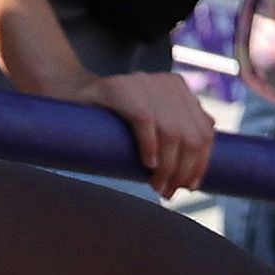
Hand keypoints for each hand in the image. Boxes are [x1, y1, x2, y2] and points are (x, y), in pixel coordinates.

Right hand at [88, 68, 216, 198]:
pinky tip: (147, 164)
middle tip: (168, 192)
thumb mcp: (151, 117)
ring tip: (156, 186)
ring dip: (167, 167)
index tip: (190, 187)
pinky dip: (150, 146)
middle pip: (191, 136)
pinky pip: (145, 121)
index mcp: (179, 90)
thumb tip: (206, 143)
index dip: (201, 164)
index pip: (204, 132)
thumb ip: (177, 123)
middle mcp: (167, 83)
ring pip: (172, 133)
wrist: (67, 92)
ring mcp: (143, 82)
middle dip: (183, 171)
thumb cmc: (112, 116)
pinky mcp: (119, 88)